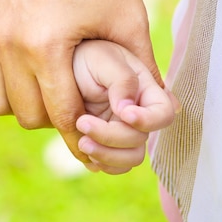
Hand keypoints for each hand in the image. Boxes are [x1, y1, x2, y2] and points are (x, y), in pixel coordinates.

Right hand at [0, 0, 157, 162]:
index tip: (91, 136)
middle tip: (71, 106)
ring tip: (41, 95)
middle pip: (26, 113)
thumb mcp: (131, 21)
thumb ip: (143, 70)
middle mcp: (9, 41)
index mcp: (46, 46)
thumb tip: (157, 109)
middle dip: (52, 119)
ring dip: (18, 106)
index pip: (59, 113)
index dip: (79, 131)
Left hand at [73, 40, 175, 173]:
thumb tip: (128, 110)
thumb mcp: (102, 59)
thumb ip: (121, 80)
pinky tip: (81, 146)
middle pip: (140, 140)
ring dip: (106, 155)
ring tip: (81, 142)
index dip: (148, 120)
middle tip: (82, 122)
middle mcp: (138, 114)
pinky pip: (113, 165)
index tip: (124, 114)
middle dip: (111, 136)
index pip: (163, 114)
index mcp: (145, 90)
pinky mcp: (106, 144)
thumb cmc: (84, 56)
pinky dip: (100, 162)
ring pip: (131, 158)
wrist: (57, 69)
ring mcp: (123, 131)